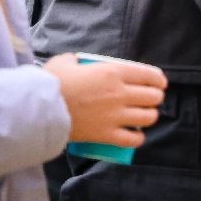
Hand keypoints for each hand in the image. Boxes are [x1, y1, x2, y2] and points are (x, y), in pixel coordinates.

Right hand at [42, 53, 166, 147]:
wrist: (40, 109)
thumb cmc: (52, 83)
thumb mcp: (67, 62)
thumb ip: (78, 61)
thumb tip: (77, 62)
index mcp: (114, 72)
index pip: (150, 75)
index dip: (159, 80)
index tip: (160, 83)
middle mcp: (120, 93)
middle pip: (154, 97)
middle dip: (155, 98)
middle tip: (150, 100)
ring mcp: (115, 116)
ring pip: (148, 118)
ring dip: (149, 116)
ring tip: (144, 116)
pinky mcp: (106, 135)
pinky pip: (133, 140)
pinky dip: (137, 138)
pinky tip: (135, 135)